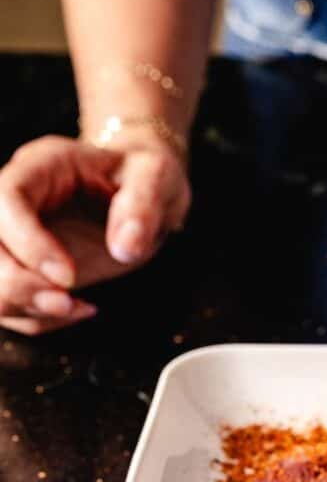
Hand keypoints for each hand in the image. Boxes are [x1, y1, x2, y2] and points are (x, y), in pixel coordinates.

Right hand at [0, 133, 189, 334]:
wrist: (144, 195)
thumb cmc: (144, 177)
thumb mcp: (156, 175)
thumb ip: (143, 206)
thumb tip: (127, 247)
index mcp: (41, 164)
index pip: (6, 199)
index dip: (28, 242)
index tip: (68, 276)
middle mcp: (12, 196)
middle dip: (16, 284)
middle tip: (66, 302)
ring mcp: (8, 233)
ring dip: (21, 305)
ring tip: (75, 308)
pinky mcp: (16, 265)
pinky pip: (6, 301)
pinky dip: (34, 316)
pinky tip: (75, 309)